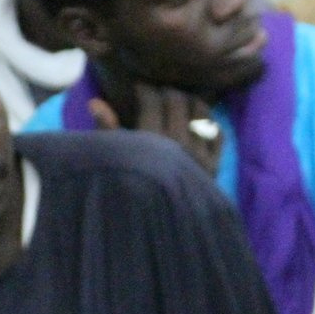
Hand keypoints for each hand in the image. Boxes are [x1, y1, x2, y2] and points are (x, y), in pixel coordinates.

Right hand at [89, 83, 222, 176]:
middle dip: (165, 92)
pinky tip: (198, 122)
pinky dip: (210, 123)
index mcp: (151, 142)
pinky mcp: (215, 165)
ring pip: (202, 112)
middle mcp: (179, 144)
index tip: (139, 90)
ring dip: (190, 102)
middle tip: (157, 94)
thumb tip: (96, 102)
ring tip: (179, 103)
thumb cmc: (131, 189)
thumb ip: (107, 131)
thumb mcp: (115, 161)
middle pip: (177, 101)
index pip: (152, 101)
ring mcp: (200, 154)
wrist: (162, 223)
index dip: (144, 90)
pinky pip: (218, 133)